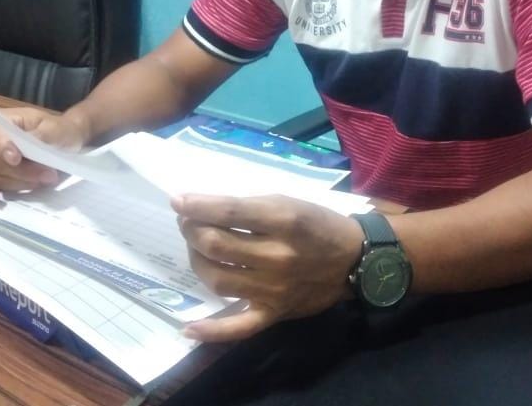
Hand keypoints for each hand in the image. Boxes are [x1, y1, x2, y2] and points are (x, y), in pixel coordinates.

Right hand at [0, 108, 89, 204]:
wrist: (66, 143)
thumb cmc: (60, 131)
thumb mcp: (56, 129)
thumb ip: (40, 136)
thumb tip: (26, 146)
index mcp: (5, 121)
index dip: (2, 147)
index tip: (16, 159)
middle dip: (23, 171)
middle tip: (49, 175)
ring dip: (22, 182)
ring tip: (47, 179)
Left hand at [172, 193, 363, 342]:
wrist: (354, 258)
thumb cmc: (318, 223)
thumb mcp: (288, 202)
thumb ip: (250, 208)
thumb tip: (206, 210)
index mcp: (283, 220)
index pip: (229, 212)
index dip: (197, 205)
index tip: (178, 200)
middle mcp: (277, 255)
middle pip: (217, 244)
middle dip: (192, 230)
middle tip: (188, 222)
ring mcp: (274, 289)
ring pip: (218, 278)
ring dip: (196, 261)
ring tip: (195, 248)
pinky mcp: (274, 314)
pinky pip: (238, 327)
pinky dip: (211, 330)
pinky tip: (187, 327)